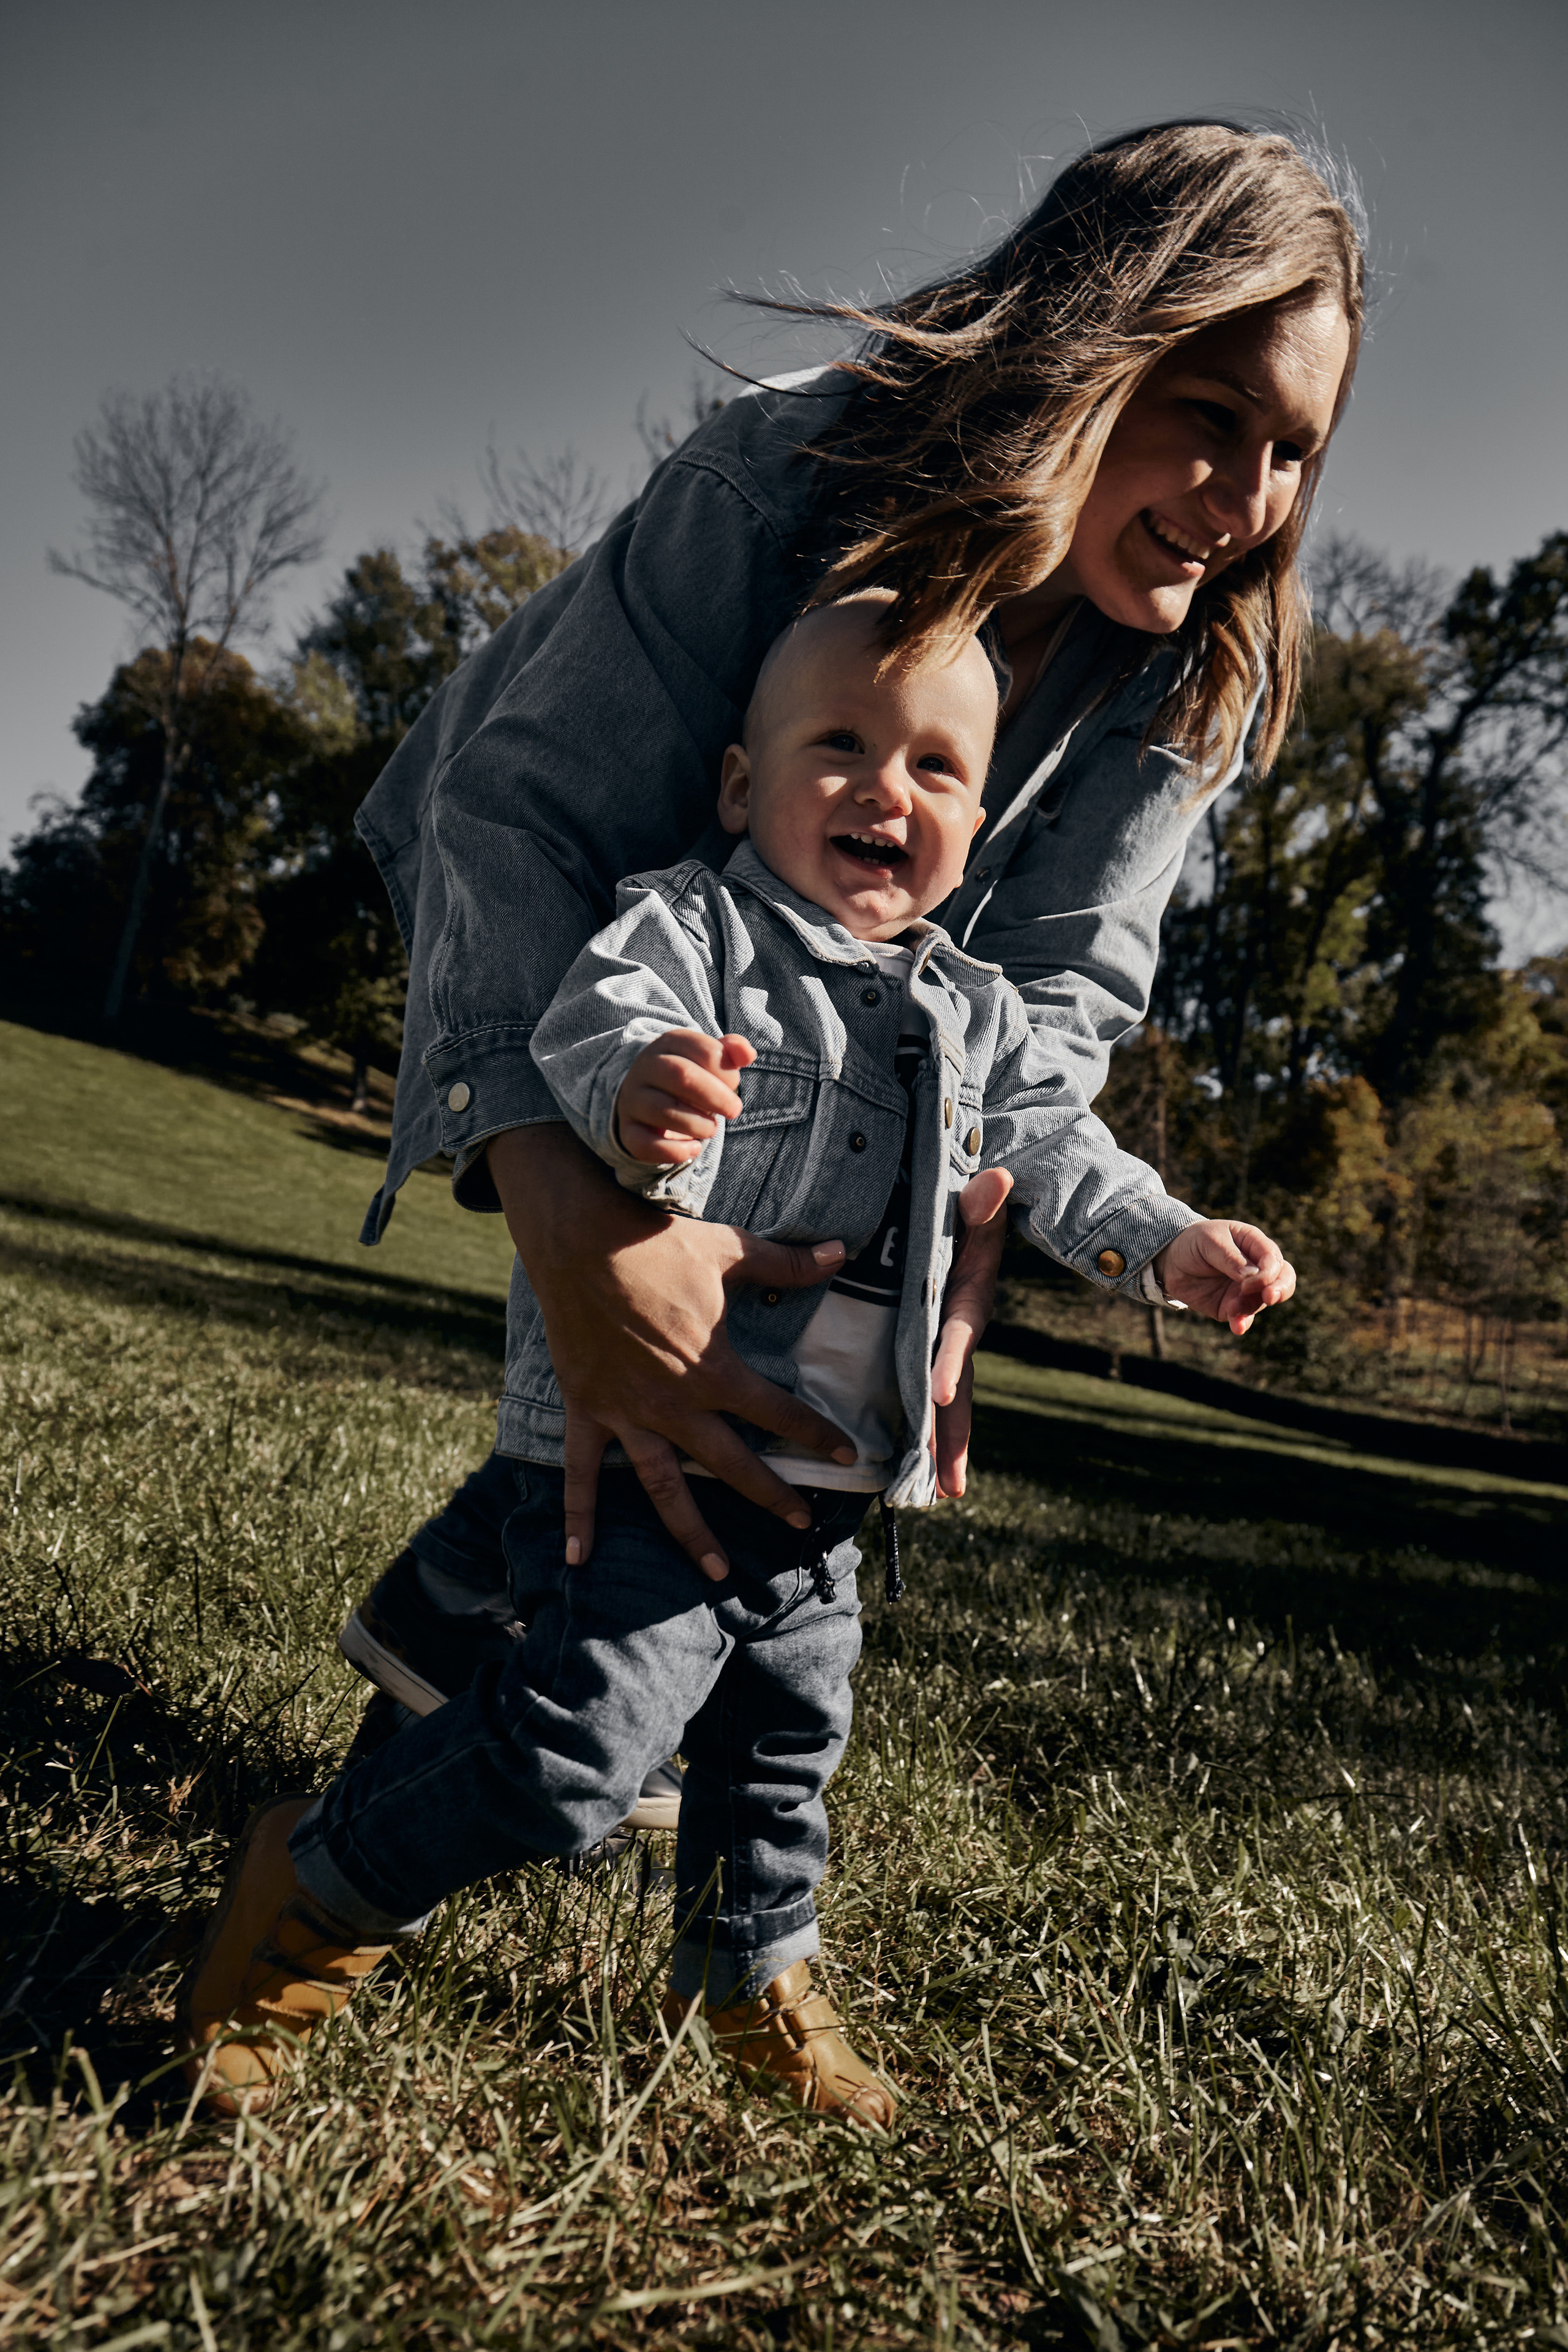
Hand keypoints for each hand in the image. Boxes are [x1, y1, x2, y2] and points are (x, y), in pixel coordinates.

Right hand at [487, 1125, 853, 1581]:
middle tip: (800, 1523)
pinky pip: (581, 1474)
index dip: (817, 1434)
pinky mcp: (588, 1411)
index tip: (848, 1454)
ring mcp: (629, 1415)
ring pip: (665, 1487)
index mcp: (715, 1373)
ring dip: (692, 1532)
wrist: (583, 1242)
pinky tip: (579, 1559)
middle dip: (771, 1495)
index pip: (779, 1413)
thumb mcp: (732, 1251)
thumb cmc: (660, 1245)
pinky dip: (578, 1517)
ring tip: (718, 1571)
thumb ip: (787, 1264)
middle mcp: (675, 1406)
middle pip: (731, 1464)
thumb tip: (841, 1250)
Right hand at [616, 1029, 755, 1164]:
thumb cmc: (688, 1078)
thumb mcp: (708, 1059)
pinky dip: (675, 1151)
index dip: (726, 1072)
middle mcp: (646, 1067)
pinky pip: (645, 1144)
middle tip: (734, 1110)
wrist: (645, 1099)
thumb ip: (731, 1052)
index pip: (704, 1050)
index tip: (732, 1085)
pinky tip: (694, 1149)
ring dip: (699, 1125)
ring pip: (664, 1111)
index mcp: (669, 1043)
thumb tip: (747, 1053)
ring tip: (711, 1128)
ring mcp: (633, 1099)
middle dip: (716, 1097)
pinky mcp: (628, 1130)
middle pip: (682, 1075)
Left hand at [928, 1168, 1012, 1498]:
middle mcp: (959, 1331)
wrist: (965, 1216)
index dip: (949, 1363)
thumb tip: (997, 1178)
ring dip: (939, 1448)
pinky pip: (919, 1391)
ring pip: (942, 1403)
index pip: (957, 1336)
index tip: (938, 1395)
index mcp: (966, 1301)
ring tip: (935, 1496)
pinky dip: (918, 1428)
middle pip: (957, 1390)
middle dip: (953, 1437)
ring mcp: (942, 1343)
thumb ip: (980, 1195)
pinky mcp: (924, 1346)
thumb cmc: (963, 1207)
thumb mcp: (971, 1200)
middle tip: (950, 1488)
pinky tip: (907, 1466)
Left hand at [1153, 1220, 1295, 1333]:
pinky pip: (1244, 1317)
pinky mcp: (1233, 1306)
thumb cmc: (1193, 1243)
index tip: (1247, 1283)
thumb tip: (1253, 1276)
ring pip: (1262, 1302)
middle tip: (1269, 1298)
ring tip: (1231, 1309)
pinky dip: (1242, 1323)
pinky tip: (1237, 1327)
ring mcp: (1247, 1289)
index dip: (1268, 1274)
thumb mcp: (1209, 1241)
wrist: (1171, 1261)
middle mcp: (1257, 1267)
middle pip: (1284, 1280)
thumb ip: (1230, 1257)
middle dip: (1280, 1290)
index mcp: (1255, 1244)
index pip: (1274, 1260)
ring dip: (1250, 1307)